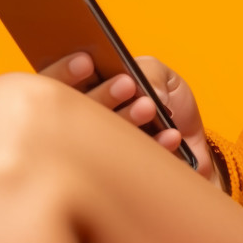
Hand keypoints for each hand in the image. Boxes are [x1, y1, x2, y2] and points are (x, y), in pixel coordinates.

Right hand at [38, 52, 219, 181]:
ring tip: (149, 106)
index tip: (86, 61)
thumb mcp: (159, 75)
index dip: (64, 73)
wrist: (190, 144)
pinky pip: (131, 166)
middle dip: (102, 96)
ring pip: (97, 143)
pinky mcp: (121, 181)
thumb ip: (147, 72)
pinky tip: (172, 134)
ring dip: (126, 120)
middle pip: (71, 115)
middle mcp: (78, 129)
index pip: (52, 84)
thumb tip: (139, 85)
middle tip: (127, 84)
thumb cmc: (165, 101)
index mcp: (78, 96)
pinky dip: (155, 146)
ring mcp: (96, 158)